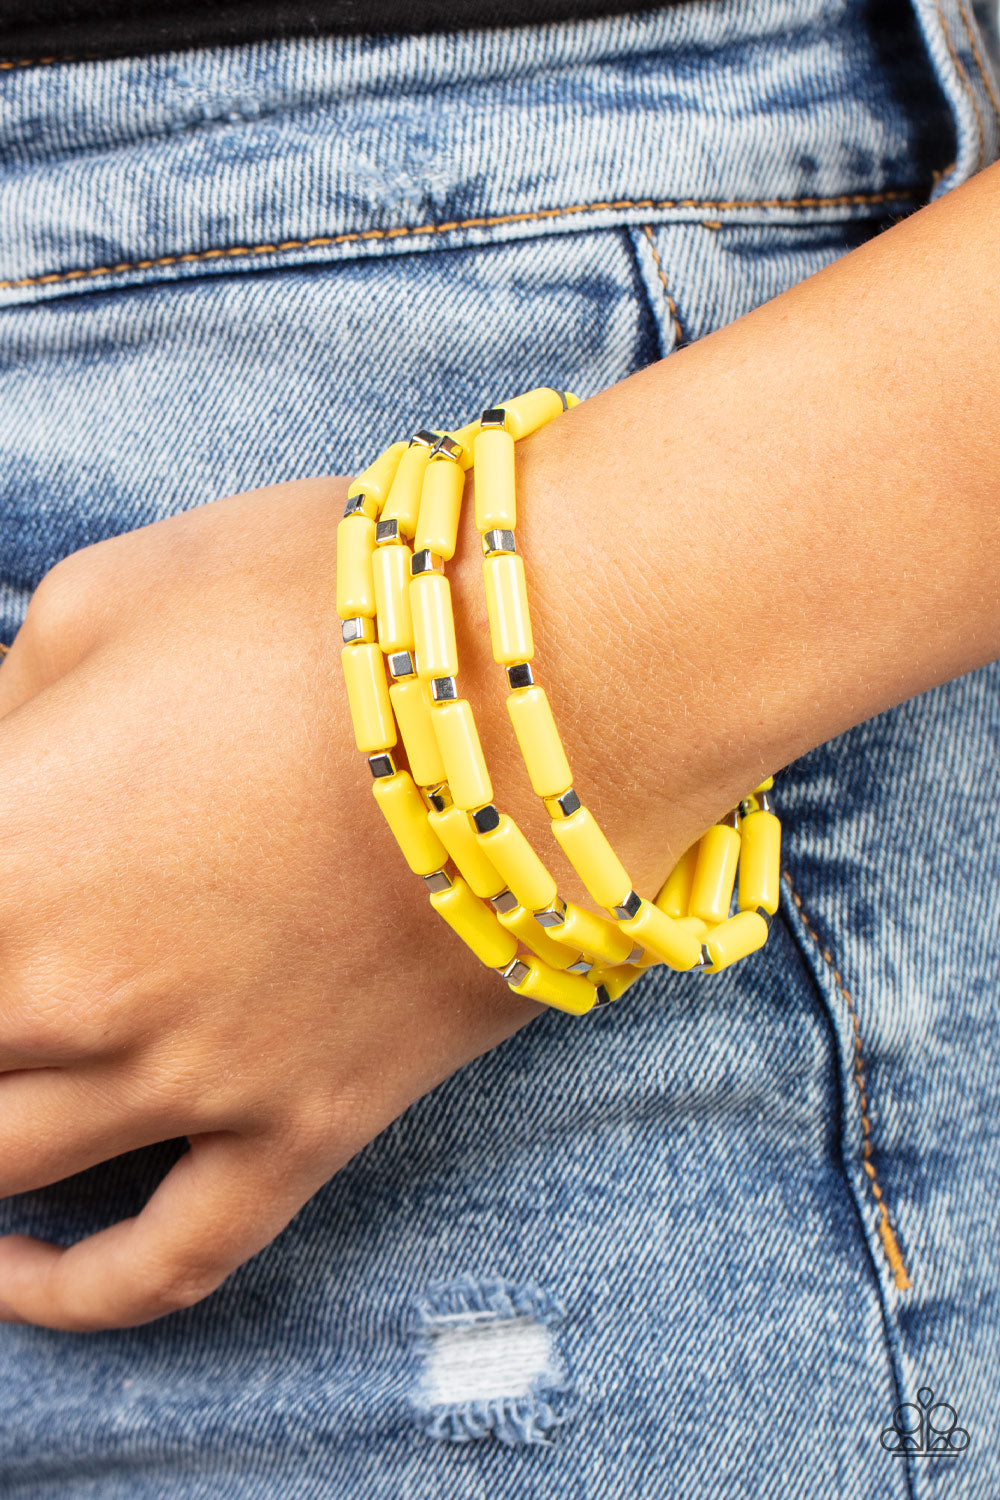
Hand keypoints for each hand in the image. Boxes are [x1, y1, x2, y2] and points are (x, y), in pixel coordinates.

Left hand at [0, 480, 557, 1332]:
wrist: (553, 678)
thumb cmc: (322, 606)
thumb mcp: (105, 597)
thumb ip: (5, 706)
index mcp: (4, 853)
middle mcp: (74, 994)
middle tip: (9, 957)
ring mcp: (196, 1081)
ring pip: (2, 1168)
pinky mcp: (308, 1126)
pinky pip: (168, 1264)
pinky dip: (72, 1292)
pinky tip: (21, 1269)